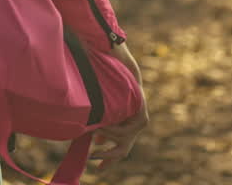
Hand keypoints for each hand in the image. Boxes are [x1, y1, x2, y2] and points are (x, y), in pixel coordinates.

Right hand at [90, 43, 147, 170]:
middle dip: (109, 157)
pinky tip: (105, 126)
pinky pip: (126, 131)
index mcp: (124, 122)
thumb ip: (99, 121)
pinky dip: (113, 130)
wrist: (119, 64)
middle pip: (123, 150)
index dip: (108, 158)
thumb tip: (88, 134)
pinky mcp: (143, 117)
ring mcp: (140, 121)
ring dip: (107, 137)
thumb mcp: (101, 107)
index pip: (118, 146)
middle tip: (95, 162)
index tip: (97, 167)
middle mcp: (133, 124)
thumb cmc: (106, 81)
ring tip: (97, 130)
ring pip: (122, 140)